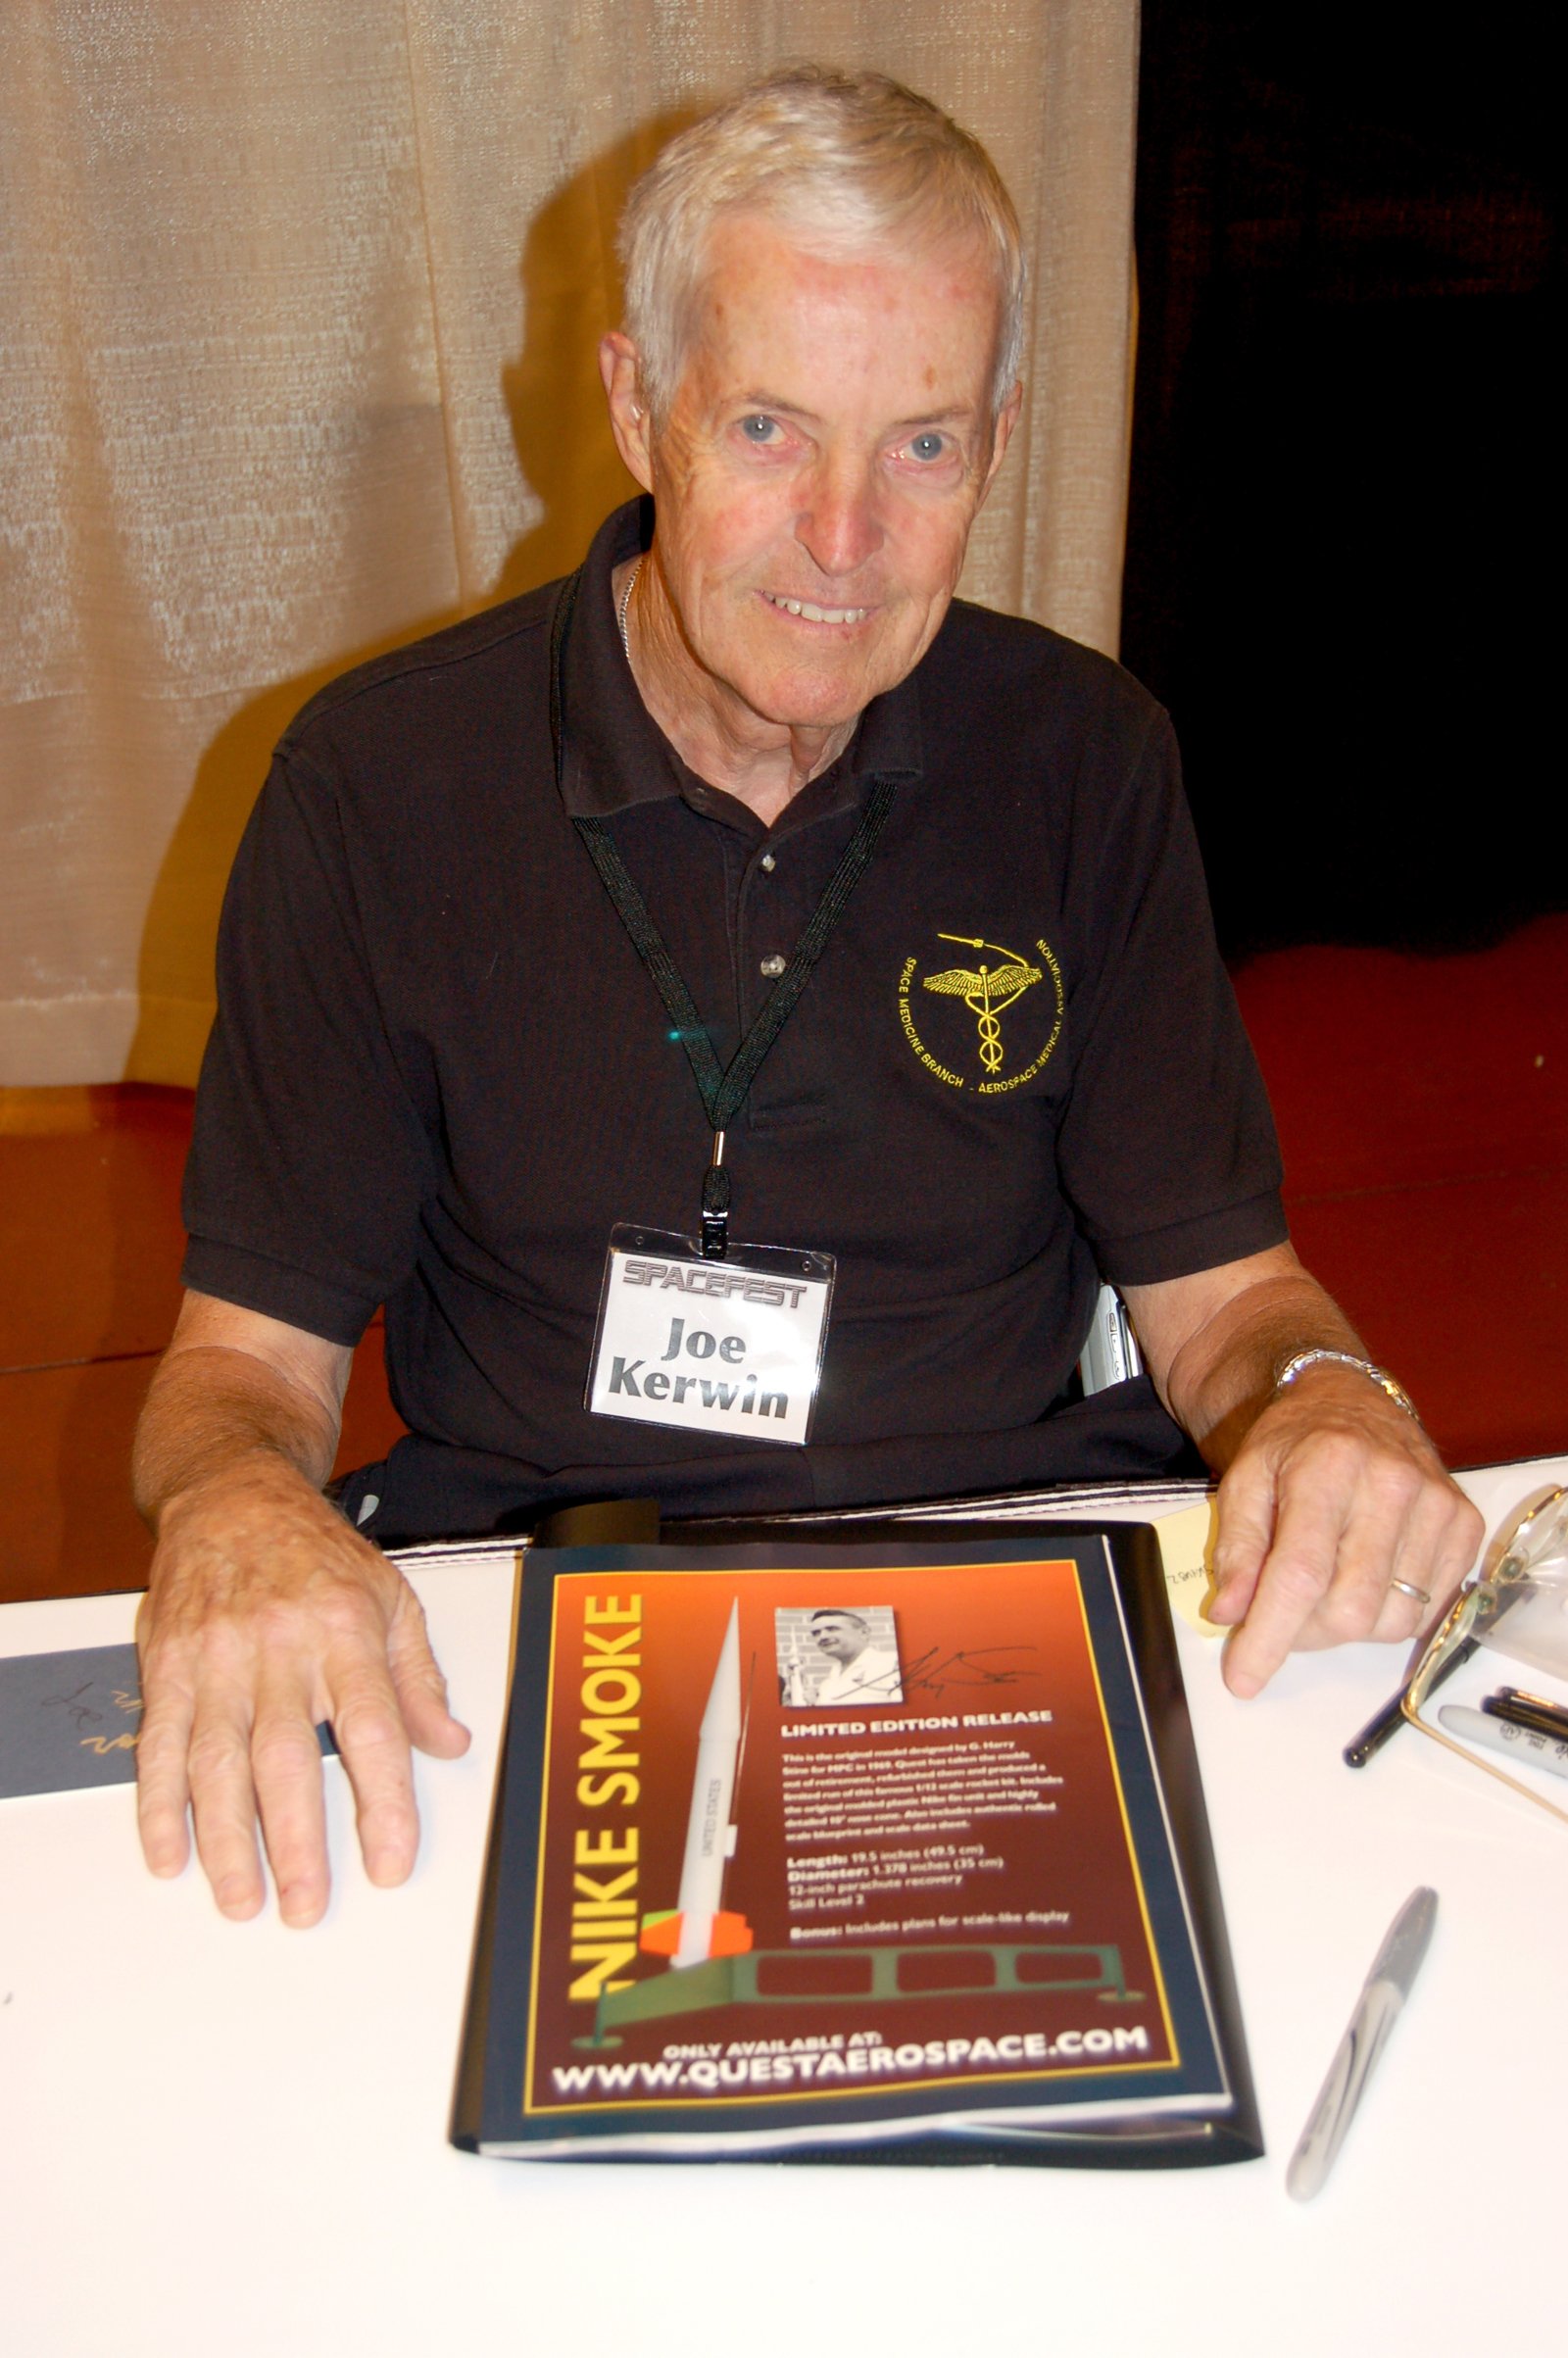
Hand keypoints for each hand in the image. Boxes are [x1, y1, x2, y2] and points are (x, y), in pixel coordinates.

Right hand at [134, 1454, 469, 1925]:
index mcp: (346, 1630)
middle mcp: (280, 1645)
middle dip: (296, 1841)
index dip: (384, 1802)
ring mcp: (217, 1657)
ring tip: (242, 1898)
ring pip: (217, 1761)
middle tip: (306, 1905)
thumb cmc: (314, 1549)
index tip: (390, 1862)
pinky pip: (160, 1743)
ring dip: (226, 1839)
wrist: (231, 1492)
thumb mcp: (391, 1596)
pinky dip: (159, 1804)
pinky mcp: (166, 1664)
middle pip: (287, 1758)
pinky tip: (169, 1852)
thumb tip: (449, 1743)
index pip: (372, 1729)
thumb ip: (417, 1678)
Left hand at [1205, 1365, 1482, 1696]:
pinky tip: (1364, 1575)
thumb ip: (1236, 1548)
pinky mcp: (1464, 1525)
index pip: (1301, 1574)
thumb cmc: (1293, 1443)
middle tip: (1281, 1614)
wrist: (1351, 1400)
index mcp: (1326, 1467)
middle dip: (1304, 1633)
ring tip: (1325, 1586)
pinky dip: (1386, 1613)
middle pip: (1351, 1609)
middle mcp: (1391, 1485)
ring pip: (1390, 1621)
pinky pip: (1426, 1611)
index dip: (1271, 1635)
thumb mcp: (1244, 1479)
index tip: (1244, 1679)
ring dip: (1346, 1625)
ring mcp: (1436, 1505)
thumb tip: (1231, 1614)